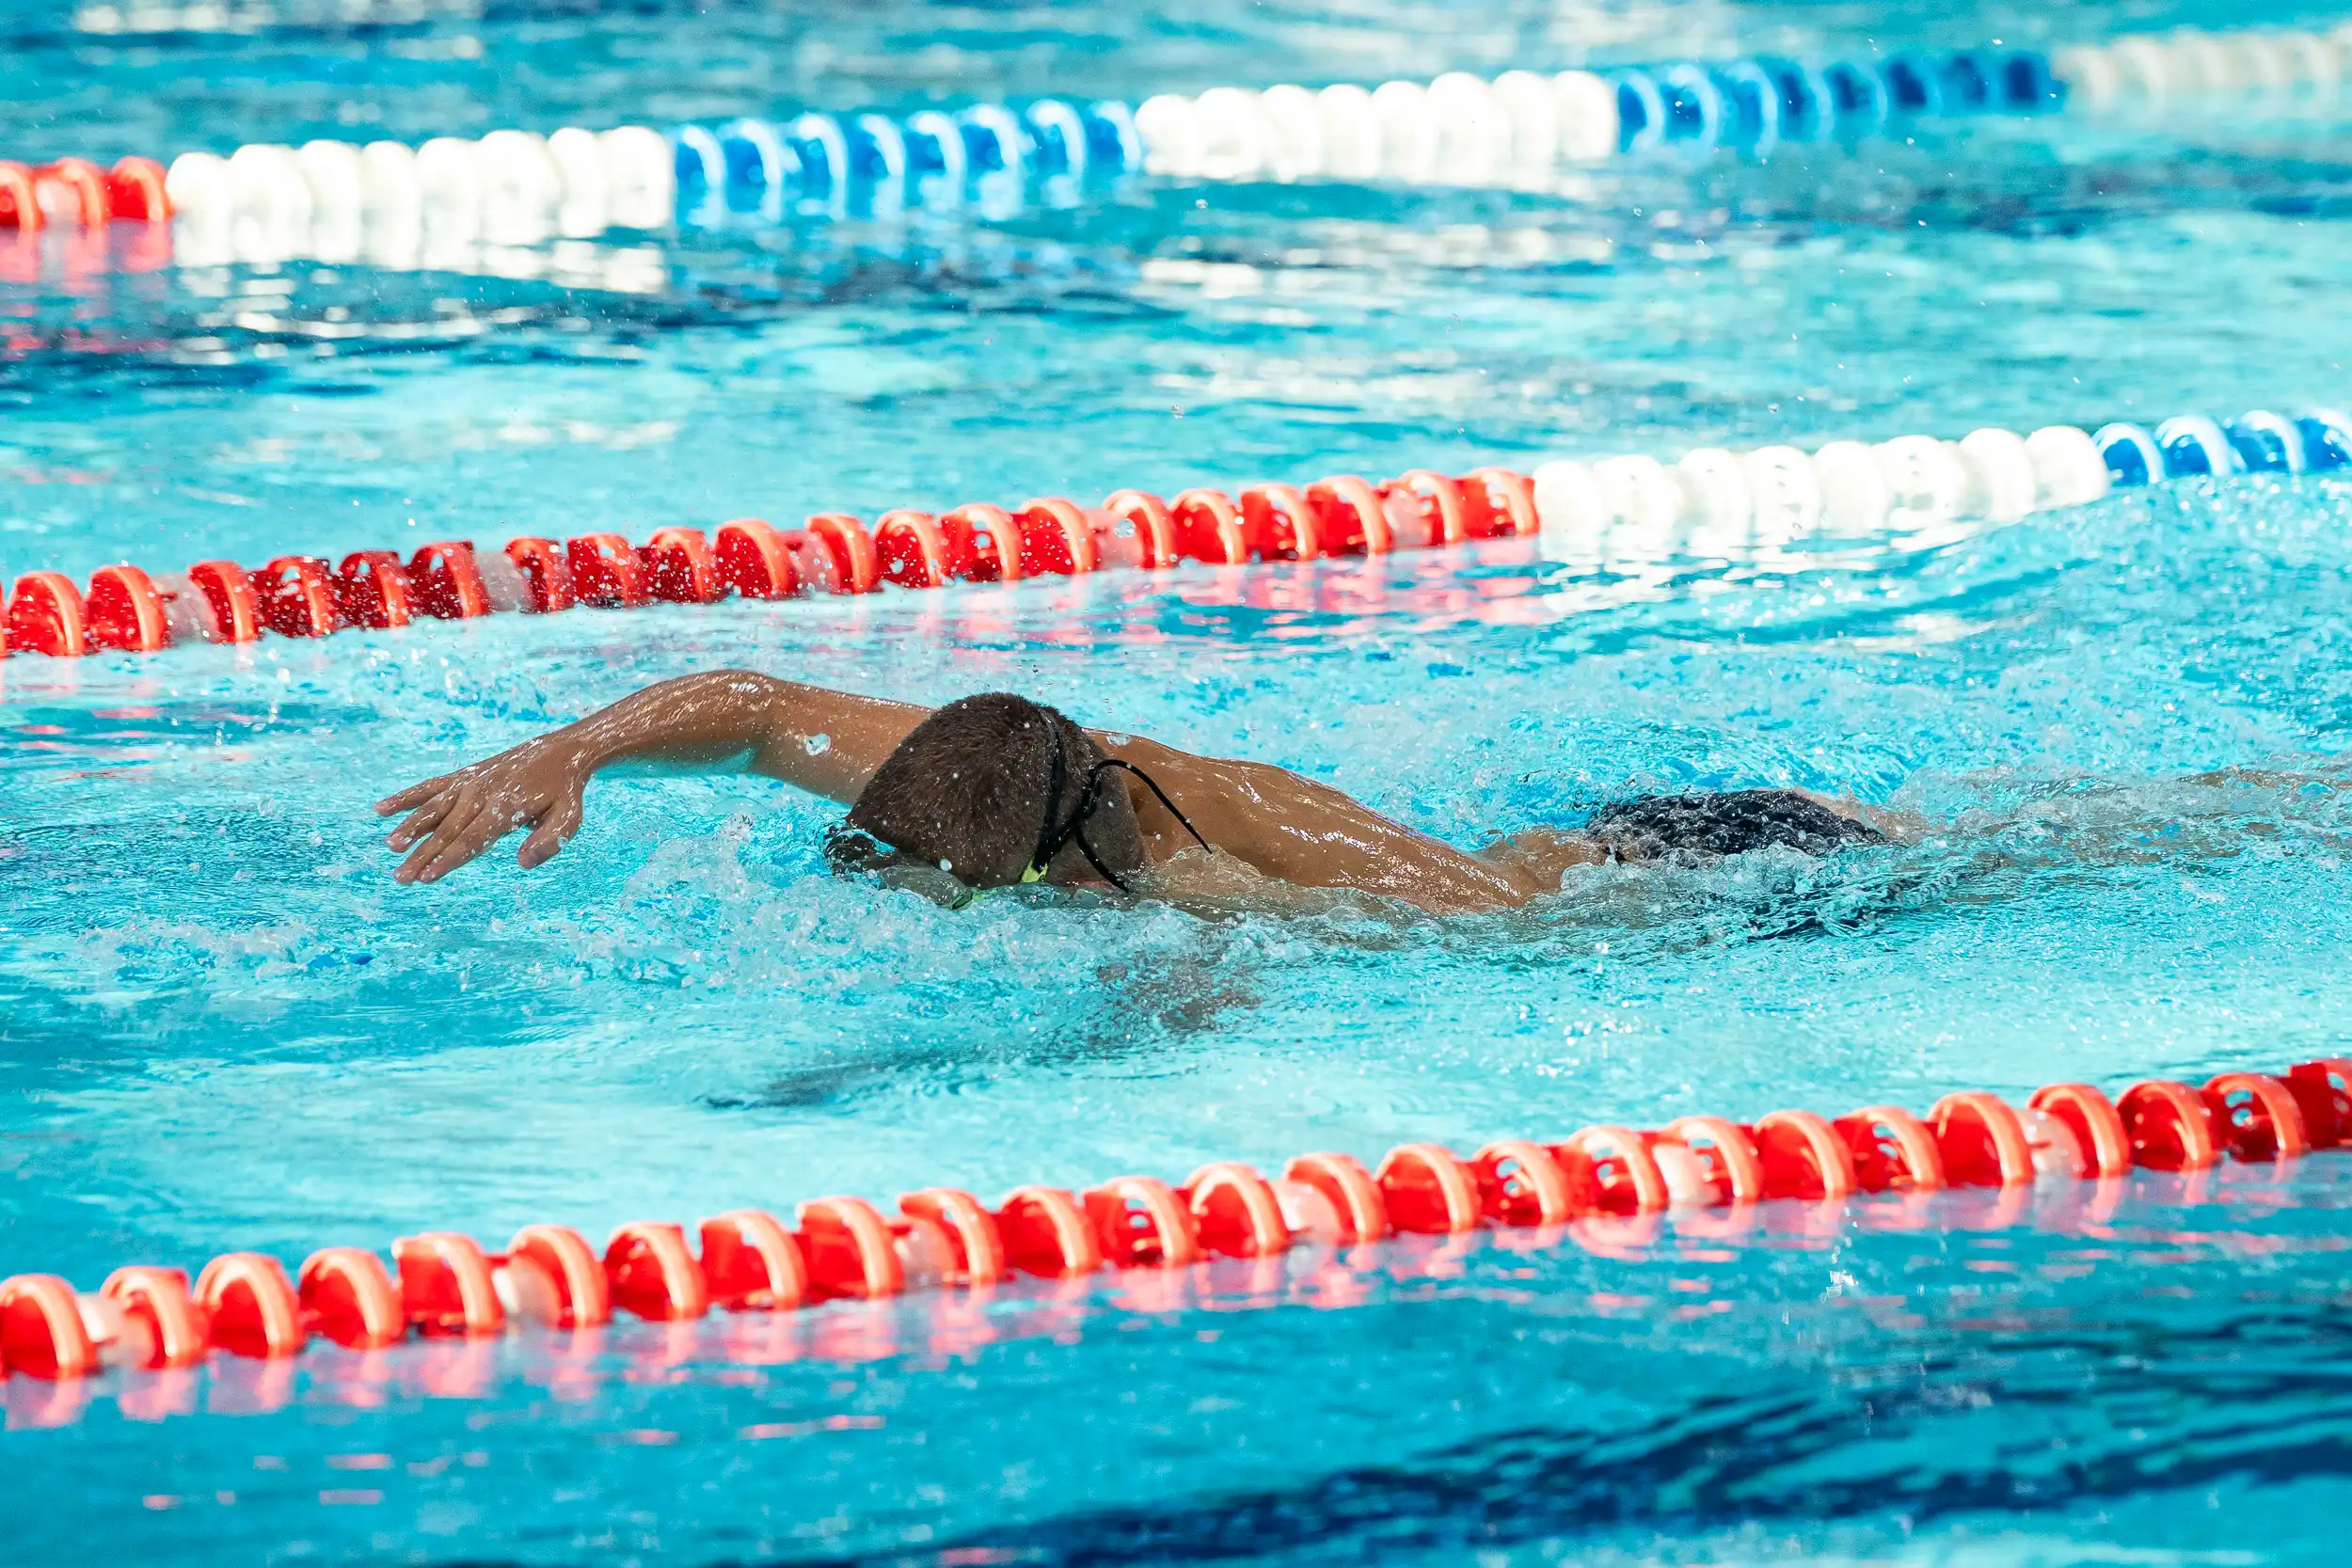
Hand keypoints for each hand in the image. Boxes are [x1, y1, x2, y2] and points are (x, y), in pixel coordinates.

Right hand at [375, 738, 589, 883]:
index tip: (427, 877)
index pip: (472, 839)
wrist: (561, 751)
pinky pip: (431, 786)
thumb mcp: (570, 818)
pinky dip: (407, 797)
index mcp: (507, 807)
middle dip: (423, 854)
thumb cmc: (564, 792)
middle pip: (448, 829)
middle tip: (401, 878)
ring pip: (434, 807)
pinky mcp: (464, 775)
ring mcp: (471, 782)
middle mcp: (483, 793)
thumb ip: (549, 842)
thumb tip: (522, 863)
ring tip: (391, 846)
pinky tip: (381, 809)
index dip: (448, 859)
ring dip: (410, 826)